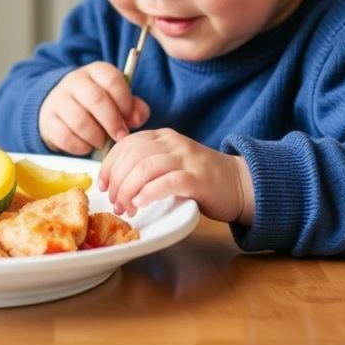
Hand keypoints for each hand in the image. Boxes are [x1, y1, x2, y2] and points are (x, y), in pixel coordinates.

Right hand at [38, 62, 150, 154]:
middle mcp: (75, 80)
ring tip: (102, 142)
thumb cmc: (97, 106)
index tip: (130, 118)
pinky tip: (87, 146)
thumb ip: (133, 108)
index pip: (112, 79)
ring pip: (79, 119)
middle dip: (112, 122)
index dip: (125, 101)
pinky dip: (80, 146)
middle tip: (120, 137)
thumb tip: (136, 118)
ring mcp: (58, 99)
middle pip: (96, 99)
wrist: (61, 108)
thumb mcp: (117, 101)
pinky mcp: (48, 119)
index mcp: (96, 71)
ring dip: (96, 136)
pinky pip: (64, 136)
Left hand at [98, 128, 254, 224]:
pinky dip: (149, 192)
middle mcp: (173, 142)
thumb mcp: (170, 163)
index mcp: (162, 137)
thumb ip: (147, 164)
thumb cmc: (201, 179)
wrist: (241, 184)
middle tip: (115, 203)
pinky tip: (141, 203)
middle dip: (117, 182)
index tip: (103, 185)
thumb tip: (114, 180)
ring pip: (146, 168)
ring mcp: (187, 158)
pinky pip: (168, 181)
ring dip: (129, 190)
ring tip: (126, 208)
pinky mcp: (199, 178)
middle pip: (132, 156)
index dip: (109, 165)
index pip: (126, 144)